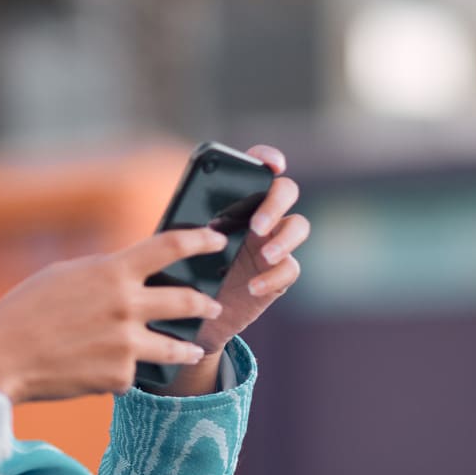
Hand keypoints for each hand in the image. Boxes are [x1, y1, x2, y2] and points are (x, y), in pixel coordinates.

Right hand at [0, 227, 228, 403]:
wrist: (2, 359)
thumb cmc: (23, 312)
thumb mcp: (63, 276)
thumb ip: (102, 273)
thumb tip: (128, 273)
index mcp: (112, 272)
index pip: (170, 246)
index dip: (200, 240)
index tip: (216, 240)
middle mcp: (126, 307)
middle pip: (187, 301)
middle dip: (205, 304)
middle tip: (212, 306)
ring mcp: (126, 345)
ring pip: (176, 347)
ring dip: (188, 347)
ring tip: (193, 349)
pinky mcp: (118, 377)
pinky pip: (133, 372)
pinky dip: (123, 371)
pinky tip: (106, 371)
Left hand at [193, 145, 309, 355]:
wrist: (190, 316)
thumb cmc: (180, 272)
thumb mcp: (176, 247)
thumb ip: (186, 228)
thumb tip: (191, 224)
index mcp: (235, 201)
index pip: (258, 169)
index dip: (269, 158)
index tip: (272, 165)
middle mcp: (259, 216)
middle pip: (286, 191)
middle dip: (275, 204)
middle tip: (255, 226)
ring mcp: (273, 244)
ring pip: (299, 225)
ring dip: (285, 239)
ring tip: (265, 256)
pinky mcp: (278, 275)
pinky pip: (291, 269)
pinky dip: (274, 277)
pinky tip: (253, 288)